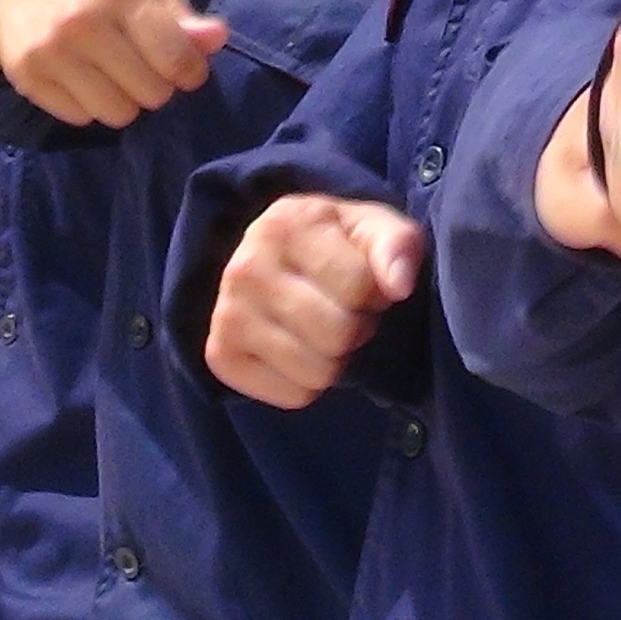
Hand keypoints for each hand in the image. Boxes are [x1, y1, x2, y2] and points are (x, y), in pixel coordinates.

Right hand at [0, 0, 224, 127]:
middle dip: (158, 86)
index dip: (191, 71)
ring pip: (116, 114)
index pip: (175, 58)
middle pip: (150, 93)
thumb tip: (217, 40)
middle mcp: (83, 21)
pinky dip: (89, 105)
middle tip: (144, 66)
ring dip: (125, 101)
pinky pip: (80, 118)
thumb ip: (182, 13)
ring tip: (116, 75)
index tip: (186, 67)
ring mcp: (50, 51)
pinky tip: (83, 77)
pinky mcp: (26, 75)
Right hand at [204, 196, 425, 408]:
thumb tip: (400, 286)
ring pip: (317, 371)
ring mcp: (227, 314)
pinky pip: (293, 396)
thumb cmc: (338, 246)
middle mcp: (245, 267)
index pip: (357, 285)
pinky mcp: (220, 356)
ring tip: (325, 330)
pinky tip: (301, 351)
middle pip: (337, 333)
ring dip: (336, 359)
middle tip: (346, 313)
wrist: (280, 264)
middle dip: (356, 328)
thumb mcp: (374, 229)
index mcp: (284, 223)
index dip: (375, 293)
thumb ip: (396, 246)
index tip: (364, 285)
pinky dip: (310, 384)